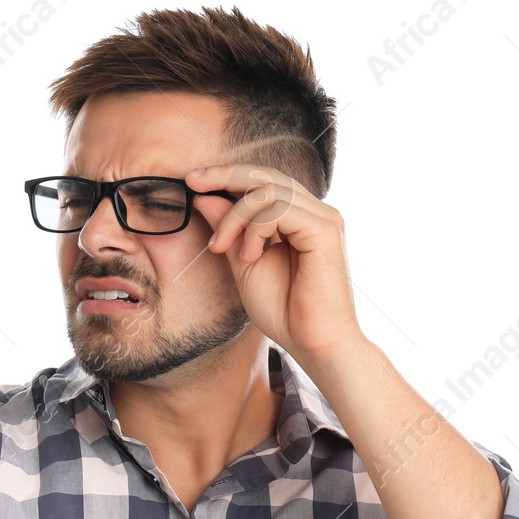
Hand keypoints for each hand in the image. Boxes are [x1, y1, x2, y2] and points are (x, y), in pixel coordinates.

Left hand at [187, 163, 364, 361]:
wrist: (313, 343)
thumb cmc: (284, 311)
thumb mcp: (243, 264)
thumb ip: (229, 229)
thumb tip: (204, 197)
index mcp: (299, 218)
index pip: (263, 181)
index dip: (227, 176)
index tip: (193, 182)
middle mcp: (315, 212)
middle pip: (266, 175)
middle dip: (224, 176)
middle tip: (193, 184)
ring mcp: (323, 218)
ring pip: (268, 190)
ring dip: (235, 217)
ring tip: (223, 248)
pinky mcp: (325, 230)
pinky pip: (280, 209)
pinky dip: (255, 229)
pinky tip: (250, 256)